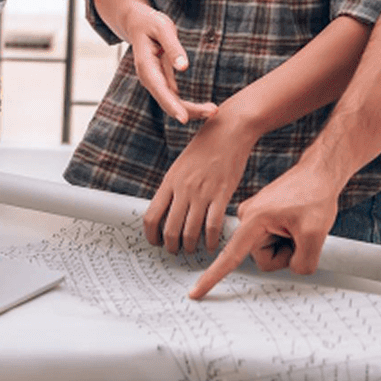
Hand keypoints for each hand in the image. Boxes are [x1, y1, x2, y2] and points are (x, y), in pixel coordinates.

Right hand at [120, 0, 215, 123]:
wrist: (138, 23)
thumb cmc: (151, 23)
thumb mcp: (163, 28)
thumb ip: (173, 47)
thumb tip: (184, 67)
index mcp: (146, 66)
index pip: (160, 90)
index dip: (172, 105)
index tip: (184, 118)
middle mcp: (149, 78)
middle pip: (168, 101)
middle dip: (189, 110)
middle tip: (213, 111)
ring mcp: (155, 82)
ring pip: (172, 103)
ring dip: (192, 110)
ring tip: (213, 110)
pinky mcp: (163, 81)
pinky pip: (175, 98)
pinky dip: (189, 105)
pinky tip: (205, 108)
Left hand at [143, 109, 256, 253]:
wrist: (229, 130)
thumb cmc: (206, 145)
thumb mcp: (181, 164)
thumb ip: (174, 187)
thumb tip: (168, 211)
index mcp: (170, 180)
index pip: (151, 216)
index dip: (151, 235)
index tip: (156, 242)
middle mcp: (183, 188)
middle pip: (170, 229)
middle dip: (171, 246)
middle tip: (175, 251)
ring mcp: (202, 192)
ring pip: (190, 232)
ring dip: (190, 246)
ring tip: (192, 249)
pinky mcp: (222, 194)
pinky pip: (212, 226)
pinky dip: (210, 241)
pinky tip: (210, 245)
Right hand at [188, 160, 338, 299]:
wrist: (319, 172)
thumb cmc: (315, 195)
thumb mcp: (315, 233)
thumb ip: (303, 263)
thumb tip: (295, 269)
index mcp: (254, 219)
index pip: (230, 255)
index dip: (212, 277)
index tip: (194, 293)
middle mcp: (248, 218)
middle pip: (264, 259)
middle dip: (285, 255)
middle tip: (302, 234)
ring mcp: (256, 218)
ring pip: (270, 252)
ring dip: (288, 246)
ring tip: (300, 225)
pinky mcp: (264, 218)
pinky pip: (273, 241)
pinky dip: (289, 239)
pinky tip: (298, 223)